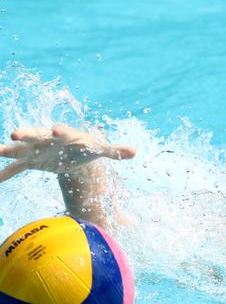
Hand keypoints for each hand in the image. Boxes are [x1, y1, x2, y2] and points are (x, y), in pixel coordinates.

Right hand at [0, 124, 134, 181]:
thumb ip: (114, 151)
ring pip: (20, 149)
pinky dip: (5, 173)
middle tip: (15, 133)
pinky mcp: (31, 161)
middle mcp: (48, 139)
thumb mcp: (100, 149)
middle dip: (26, 134)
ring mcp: (37, 150)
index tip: (56, 130)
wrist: (73, 151)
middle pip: (36, 135)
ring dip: (8, 150)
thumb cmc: (87, 147)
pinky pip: (16, 168)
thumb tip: (135, 152)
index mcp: (67, 135)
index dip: (61, 131)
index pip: (64, 131)